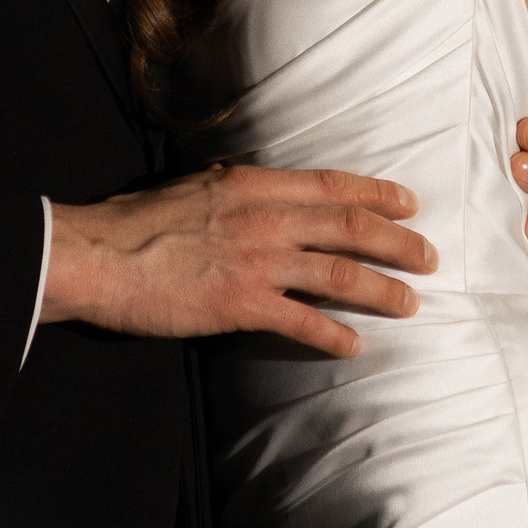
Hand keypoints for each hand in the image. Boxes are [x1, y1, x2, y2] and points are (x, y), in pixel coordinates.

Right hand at [43, 164, 435, 356]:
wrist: (97, 256)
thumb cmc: (138, 221)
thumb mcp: (195, 185)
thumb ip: (235, 186)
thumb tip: (254, 181)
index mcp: (252, 184)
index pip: (331, 184)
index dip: (378, 192)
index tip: (409, 202)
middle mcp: (263, 218)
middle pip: (350, 227)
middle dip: (398, 242)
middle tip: (429, 257)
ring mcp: (256, 262)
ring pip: (339, 274)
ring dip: (382, 290)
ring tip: (410, 303)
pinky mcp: (241, 306)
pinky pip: (303, 321)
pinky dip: (334, 335)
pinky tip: (354, 346)